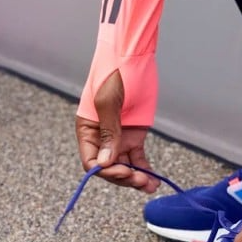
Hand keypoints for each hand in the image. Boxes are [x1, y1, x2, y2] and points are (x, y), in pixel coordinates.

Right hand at [76, 70, 159, 192]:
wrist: (133, 56)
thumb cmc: (115, 72)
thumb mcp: (109, 102)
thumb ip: (108, 133)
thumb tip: (105, 162)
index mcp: (88, 130)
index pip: (92, 162)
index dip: (107, 172)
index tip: (124, 172)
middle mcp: (101, 138)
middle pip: (110, 168)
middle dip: (125, 177)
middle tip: (141, 181)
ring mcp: (119, 138)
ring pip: (126, 166)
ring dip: (137, 178)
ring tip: (151, 186)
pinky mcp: (135, 136)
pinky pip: (138, 158)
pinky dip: (145, 169)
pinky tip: (154, 180)